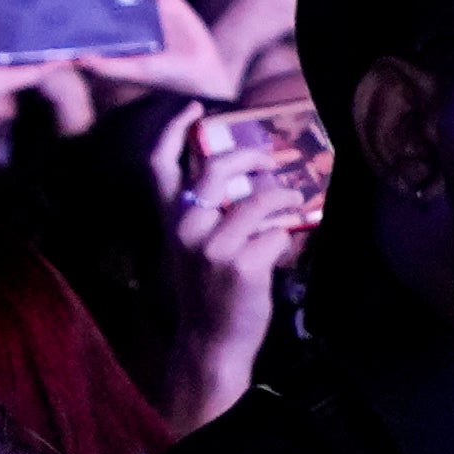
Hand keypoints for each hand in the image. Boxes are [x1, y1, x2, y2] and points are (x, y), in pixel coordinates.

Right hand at [149, 99, 324, 427]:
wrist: (209, 344)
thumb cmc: (208, 293)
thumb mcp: (193, 248)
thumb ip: (207, 214)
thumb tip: (243, 179)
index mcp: (170, 220)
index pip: (159, 166)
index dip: (172, 131)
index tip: (194, 109)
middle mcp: (186, 227)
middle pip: (218, 170)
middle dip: (249, 157)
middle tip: (269, 159)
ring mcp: (213, 247)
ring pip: (258, 201)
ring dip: (284, 196)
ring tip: (294, 198)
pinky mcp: (242, 264)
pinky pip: (278, 232)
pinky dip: (287, 237)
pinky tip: (285, 247)